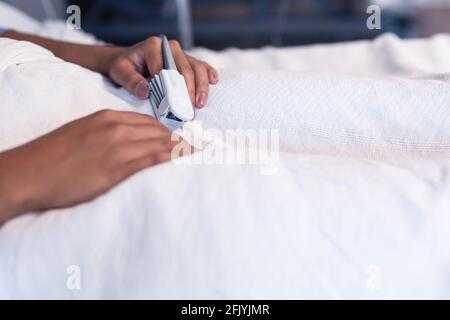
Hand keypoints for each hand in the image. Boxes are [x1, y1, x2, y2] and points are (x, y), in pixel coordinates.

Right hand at [0, 110, 186, 222]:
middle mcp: (117, 127)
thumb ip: (106, 136)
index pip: (148, 121)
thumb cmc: (53, 156)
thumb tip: (124, 145)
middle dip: (181, 138)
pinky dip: (175, 157)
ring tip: (202, 152)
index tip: (181, 137)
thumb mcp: (82, 135)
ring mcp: (119, 146)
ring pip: (161, 142)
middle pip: (159, 130)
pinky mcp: (119, 167)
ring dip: (183, 147)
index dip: (167, 130)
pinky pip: (154, 158)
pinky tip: (188, 159)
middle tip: (201, 144)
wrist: (30, 172)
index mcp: (107, 118)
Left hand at [108, 37, 218, 106]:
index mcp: (152, 46)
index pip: (164, 67)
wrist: (129, 61)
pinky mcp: (188, 61)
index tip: (172, 105)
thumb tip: (145, 91)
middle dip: (188, 91)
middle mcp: (170, 48)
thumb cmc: (124, 67)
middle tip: (188, 110)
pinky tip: (214, 82)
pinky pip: (202, 66)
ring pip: (197, 67)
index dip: (170, 86)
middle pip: (184, 69)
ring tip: (199, 104)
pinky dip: (209, 74)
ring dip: (201, 87)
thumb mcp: (119, 72)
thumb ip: (130, 81)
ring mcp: (181, 54)